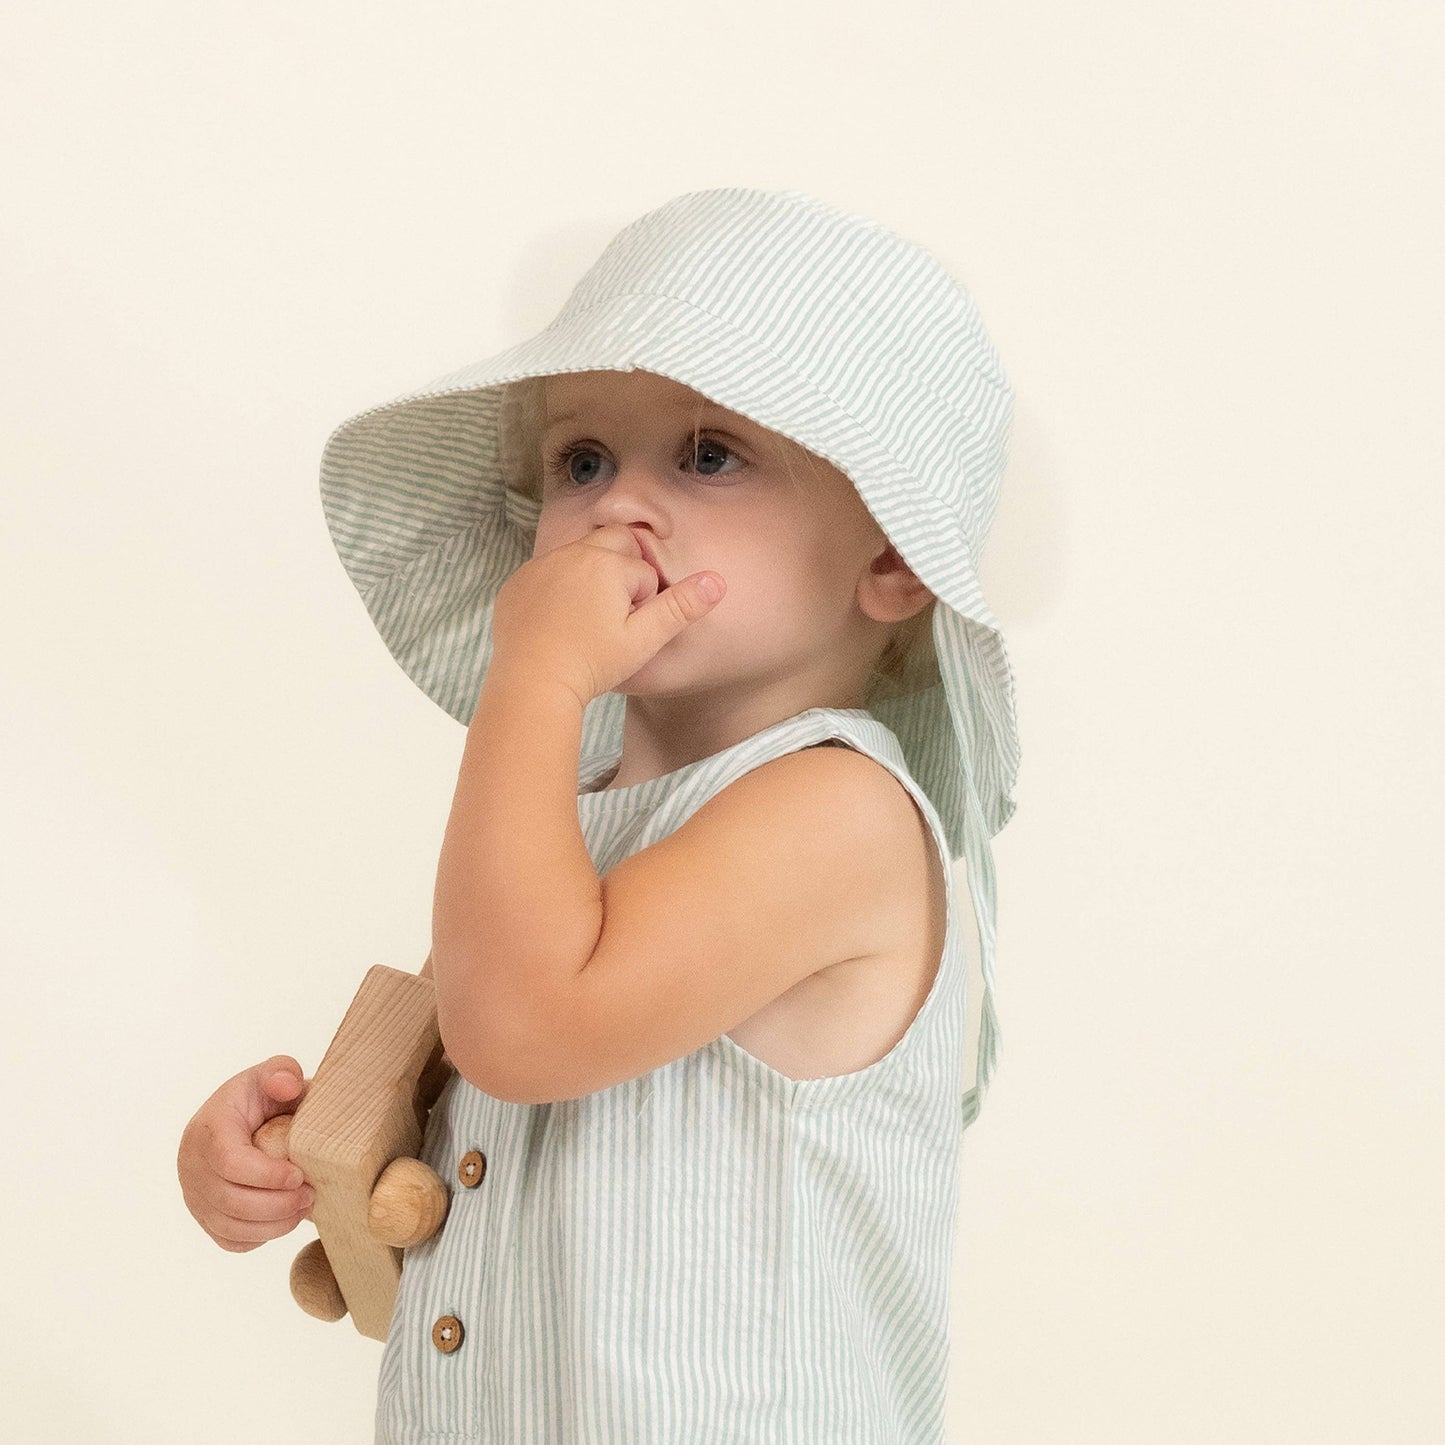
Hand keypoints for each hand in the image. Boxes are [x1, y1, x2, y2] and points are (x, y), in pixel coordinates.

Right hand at [177, 1055, 316, 1253]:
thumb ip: (282, 1071)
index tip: (299, 1175)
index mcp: (208, 1128)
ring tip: (303, 1210)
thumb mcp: (272, 1073)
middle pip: (230, 1200)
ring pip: (228, 1225)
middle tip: (310, 1196)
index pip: (230, 1162)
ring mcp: (194, 1192)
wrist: (239, 1117)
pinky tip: (282, 1221)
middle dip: (276, 1205)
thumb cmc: (260, 1096)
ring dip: (271, 1226)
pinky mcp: (203, 1214)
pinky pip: (227, 1239)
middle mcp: (193, 1163)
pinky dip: (257, 1237)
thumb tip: (286, 1086)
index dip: (266, 1176)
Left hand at [490, 524, 724, 705]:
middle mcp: (573, 553)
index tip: (626, 630)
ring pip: (580, 556)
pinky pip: (548, 573)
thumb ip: (681, 607)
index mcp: (607, 563)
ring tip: (585, 622)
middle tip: (612, 617)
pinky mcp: (518, 582)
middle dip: (621, 574)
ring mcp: (541, 565)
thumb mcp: (644, 639)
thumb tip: (717, 581)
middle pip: (615, 546)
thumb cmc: (592, 664)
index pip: (645, 573)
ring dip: (590, 579)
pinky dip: (557, 589)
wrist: (532, 685)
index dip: (644, 604)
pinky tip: (558, 624)